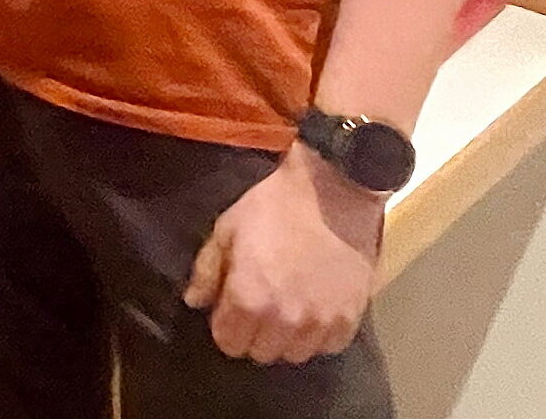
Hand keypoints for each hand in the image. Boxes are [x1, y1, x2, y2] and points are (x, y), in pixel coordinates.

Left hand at [183, 142, 385, 363]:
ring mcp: (321, 323)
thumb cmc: (273, 206)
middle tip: (260, 303)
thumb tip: (194, 301)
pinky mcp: (350, 319)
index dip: (226, 325)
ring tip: (288, 307)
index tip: (231, 307)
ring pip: (294, 354)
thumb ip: (207, 271)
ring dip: (287, 337)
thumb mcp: (227, 229)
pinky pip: (328, 346)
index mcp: (249, 299)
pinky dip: (319, 334)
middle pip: (261, 353)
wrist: (332, 191)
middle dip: (254, 333)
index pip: (228, 343)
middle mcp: (284, 321)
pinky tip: (314, 308)